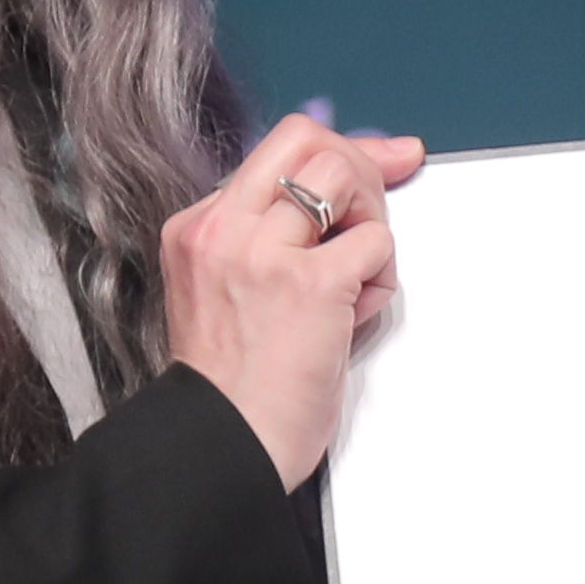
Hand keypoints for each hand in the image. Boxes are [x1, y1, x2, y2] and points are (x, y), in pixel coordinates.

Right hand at [161, 110, 424, 486]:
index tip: (386, 159)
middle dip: (360, 169)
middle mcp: (224, 229)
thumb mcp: (227, 293)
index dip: (341, 152)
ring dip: (371, 224)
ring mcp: (263, 252)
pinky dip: (381, 277)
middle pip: (308, 140)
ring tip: (355, 279)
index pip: (277, 151)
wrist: (227, 443)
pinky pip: (374, 242)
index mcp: (199, 229)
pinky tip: (354, 313)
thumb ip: (271, 243)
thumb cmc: (235, 388)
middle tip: (372, 218)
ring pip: (343, 176)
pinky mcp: (309, 284)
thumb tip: (340, 199)